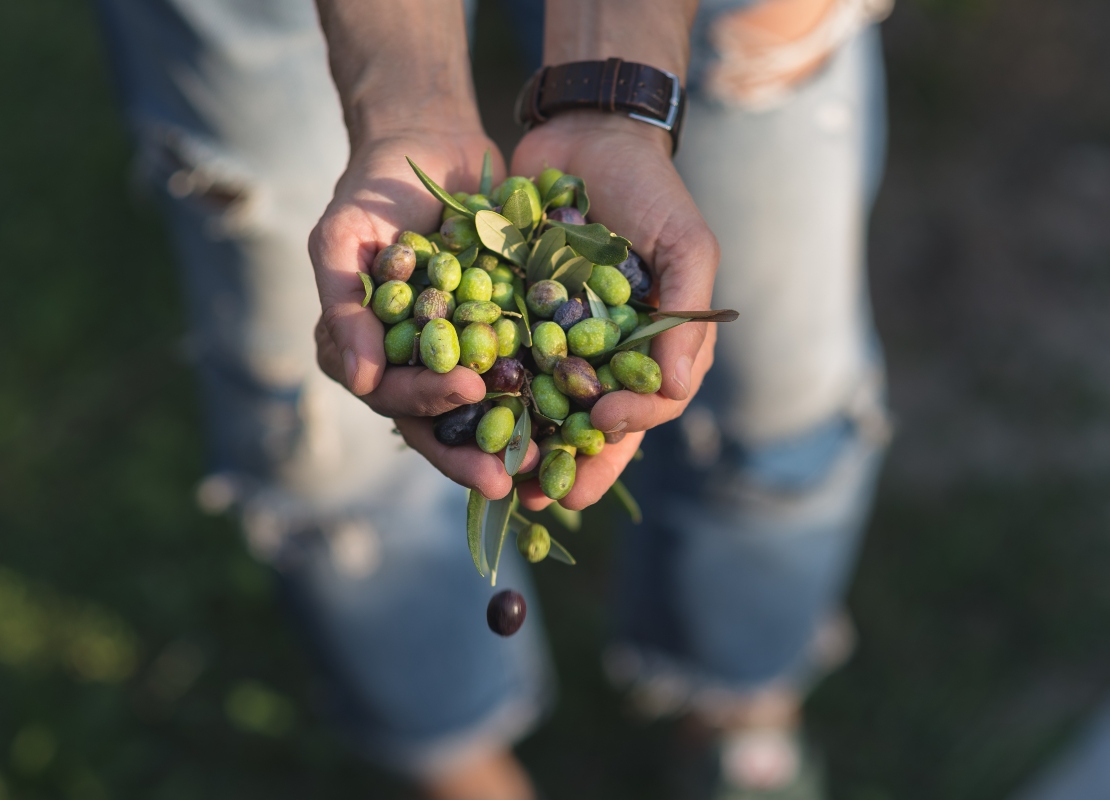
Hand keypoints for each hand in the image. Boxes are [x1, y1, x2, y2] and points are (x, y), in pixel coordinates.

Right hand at [308, 132, 540, 499]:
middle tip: (507, 474)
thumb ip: (343, 304)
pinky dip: (541, 394)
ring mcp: (455, 351)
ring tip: (546, 464)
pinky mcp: (497, 333)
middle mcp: (409, 362)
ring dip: (508, 439)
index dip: (424, 404)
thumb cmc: (373, 190)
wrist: (428, 141)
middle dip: (469, 449)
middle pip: (436, 420)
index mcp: (364, 352)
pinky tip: (574, 414)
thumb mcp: (342, 237)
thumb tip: (356, 379)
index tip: (468, 393)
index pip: (389, 394)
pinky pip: (518, 370)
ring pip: (479, 409)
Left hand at [509, 113, 720, 510]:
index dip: (626, 427)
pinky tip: (458, 412)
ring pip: (536, 406)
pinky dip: (478, 389)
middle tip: (540, 496)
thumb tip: (680, 390)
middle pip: (585, 424)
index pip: (644, 406)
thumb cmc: (651, 191)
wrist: (587, 134)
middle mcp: (600, 354)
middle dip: (565, 462)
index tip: (604, 428)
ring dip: (518, 442)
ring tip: (496, 473)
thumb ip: (687, 315)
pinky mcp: (509, 316)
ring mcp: (552, 338)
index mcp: (649, 349)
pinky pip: (494, 360)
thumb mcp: (686, 244)